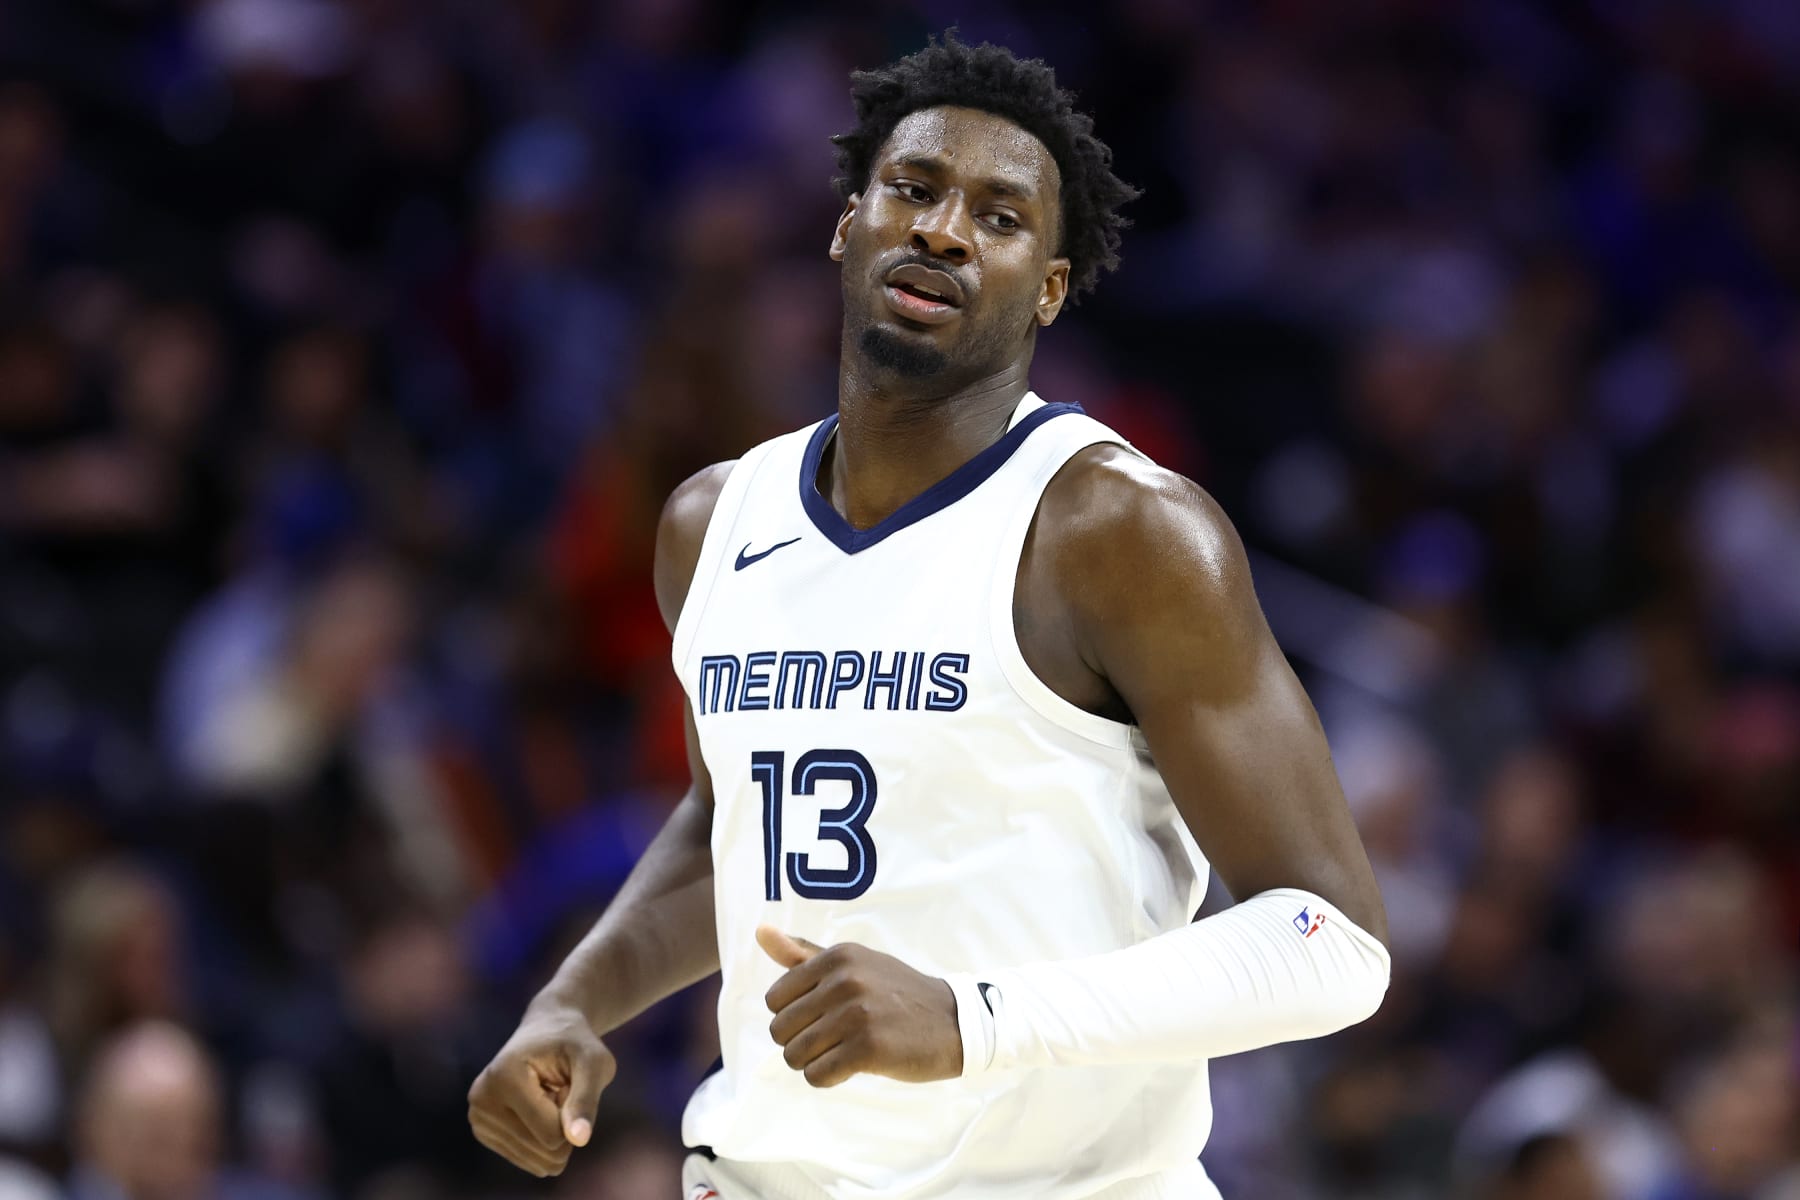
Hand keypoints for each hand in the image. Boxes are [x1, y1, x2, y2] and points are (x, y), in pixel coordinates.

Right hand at [467, 1001, 616, 1176]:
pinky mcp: (483, 1132)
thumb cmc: (575, 1044)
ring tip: (549, 1096)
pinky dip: (541, 1138)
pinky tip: (537, 1108)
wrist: (548, 1031)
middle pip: (542, 1150)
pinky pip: (528, 1160)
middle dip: (564, 1125)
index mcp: (504, 1076)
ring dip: (554, 1132)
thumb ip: (587, 1099)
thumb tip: (579, 1140)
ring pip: (536, 1160)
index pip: (552, 1134)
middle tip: (559, 1089)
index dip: (574, 1114)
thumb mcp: (594, 1062)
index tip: (568, 1081)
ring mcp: (478, 1118)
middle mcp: (481, 1100)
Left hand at [758, 924, 962, 1087]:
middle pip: (781, 1029)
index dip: (794, 1016)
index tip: (823, 1017)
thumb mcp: (854, 964)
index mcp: (837, 956)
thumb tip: (760, 931)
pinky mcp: (868, 1048)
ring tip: (842, 1053)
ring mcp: (856, 1014)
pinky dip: (828, 1078)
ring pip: (794, 1055)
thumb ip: (804, 954)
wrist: (954, 1022)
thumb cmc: (897, 994)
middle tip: (834, 1040)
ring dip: (813, 1063)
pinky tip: (851, 1067)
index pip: (775, 999)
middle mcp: (844, 980)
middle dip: (800, 1043)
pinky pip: (817, 1076)